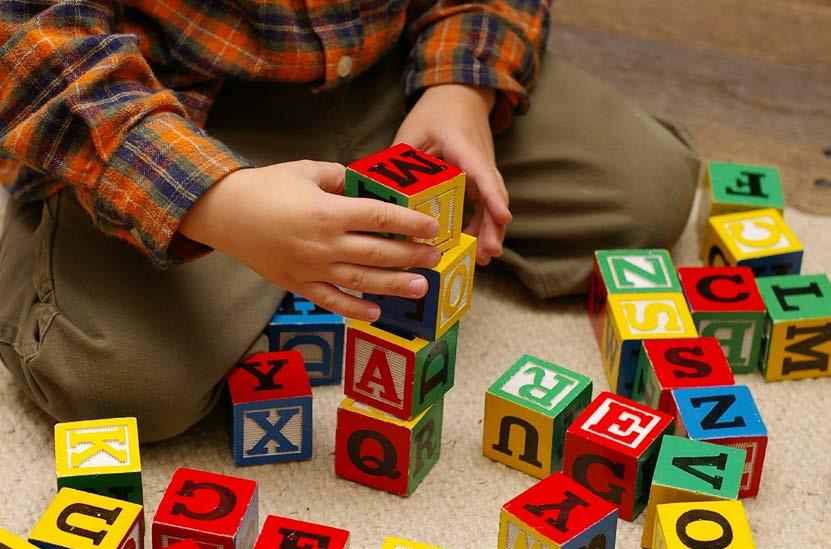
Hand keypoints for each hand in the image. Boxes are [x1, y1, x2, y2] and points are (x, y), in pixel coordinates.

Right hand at [179, 160, 440, 320]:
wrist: (224, 213)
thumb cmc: (266, 187)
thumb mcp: (308, 170)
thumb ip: (342, 178)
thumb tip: (368, 187)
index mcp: (328, 212)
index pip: (381, 218)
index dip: (411, 223)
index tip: (433, 227)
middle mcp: (324, 244)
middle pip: (378, 253)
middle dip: (412, 256)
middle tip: (435, 257)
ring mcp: (311, 269)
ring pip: (362, 281)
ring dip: (395, 285)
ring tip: (421, 288)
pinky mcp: (298, 285)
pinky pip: (332, 301)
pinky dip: (355, 309)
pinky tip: (377, 312)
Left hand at [394, 84, 511, 264]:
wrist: (460, 96)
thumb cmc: (434, 113)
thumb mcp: (411, 132)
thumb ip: (399, 161)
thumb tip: (379, 193)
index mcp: (463, 146)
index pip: (482, 172)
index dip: (492, 195)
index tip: (503, 217)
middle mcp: (480, 160)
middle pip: (494, 195)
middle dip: (493, 226)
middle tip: (489, 253)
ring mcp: (483, 171)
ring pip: (492, 203)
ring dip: (490, 231)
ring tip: (483, 258)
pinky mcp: (479, 179)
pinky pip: (484, 204)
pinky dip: (481, 225)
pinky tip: (474, 246)